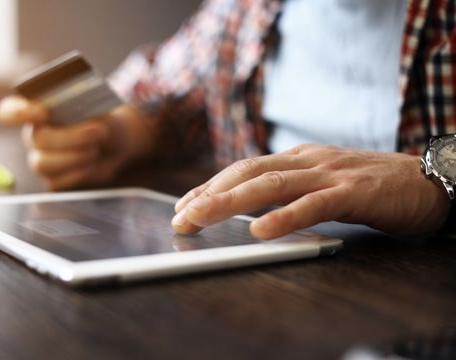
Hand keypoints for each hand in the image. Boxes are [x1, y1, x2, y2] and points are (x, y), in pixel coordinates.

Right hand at [0, 95, 156, 189]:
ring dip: (74, 157)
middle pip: (37, 139)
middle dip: (70, 138)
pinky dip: (76, 174)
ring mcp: (41, 159)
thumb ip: (87, 113)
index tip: (41, 113)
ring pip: (42, 164)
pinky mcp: (52, 180)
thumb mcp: (99, 111)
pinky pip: (53, 183)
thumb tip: (82, 122)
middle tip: (98, 133)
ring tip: (95, 151)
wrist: (117, 143)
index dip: (17, 113)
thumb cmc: (103, 121)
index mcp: (38, 112)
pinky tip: (89, 166)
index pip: (10, 111)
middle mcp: (34, 135)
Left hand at [172, 144, 450, 238]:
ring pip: (271, 185)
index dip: (212, 185)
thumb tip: (251, 208)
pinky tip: (260, 231)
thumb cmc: (370, 185)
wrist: (427, 179)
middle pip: (248, 173)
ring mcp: (330, 174)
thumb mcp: (321, 182)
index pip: (245, 169)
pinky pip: (313, 205)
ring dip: (231, 201)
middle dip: (209, 194)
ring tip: (200, 218)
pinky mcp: (354, 193)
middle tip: (181, 216)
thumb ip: (290, 190)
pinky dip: (284, 217)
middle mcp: (307, 161)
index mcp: (298, 159)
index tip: (185, 204)